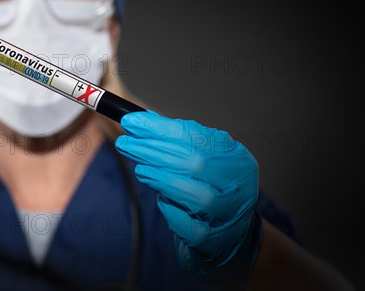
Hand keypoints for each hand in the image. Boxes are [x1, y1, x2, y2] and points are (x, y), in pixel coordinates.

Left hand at [115, 110, 261, 282]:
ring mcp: (230, 215)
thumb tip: (141, 122)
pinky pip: (191, 228)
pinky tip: (160, 200)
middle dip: (155, 151)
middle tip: (126, 144)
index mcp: (236, 158)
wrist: (232, 236)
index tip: (132, 122)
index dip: (161, 128)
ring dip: (164, 180)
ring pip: (199, 198)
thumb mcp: (202, 161)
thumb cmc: (211, 190)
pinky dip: (172, 213)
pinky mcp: (216, 241)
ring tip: (141, 170)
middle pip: (197, 164)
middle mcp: (239, 185)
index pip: (197, 136)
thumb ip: (177, 144)